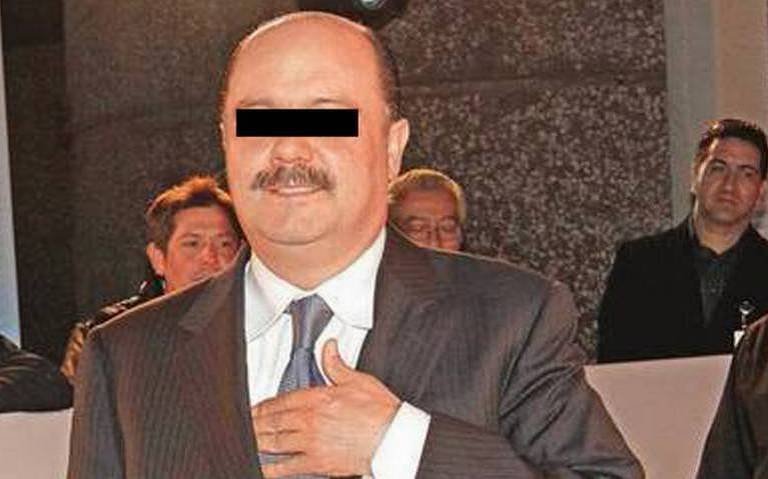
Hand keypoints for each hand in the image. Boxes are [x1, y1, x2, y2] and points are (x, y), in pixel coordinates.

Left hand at [252, 339, 400, 477]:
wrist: (393, 438)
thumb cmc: (380, 411)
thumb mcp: (358, 381)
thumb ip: (337, 365)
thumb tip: (329, 347)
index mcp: (317, 398)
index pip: (279, 401)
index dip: (262, 406)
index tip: (254, 409)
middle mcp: (309, 420)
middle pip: (272, 422)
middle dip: (255, 424)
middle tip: (245, 425)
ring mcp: (311, 443)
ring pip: (274, 443)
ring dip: (258, 442)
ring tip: (249, 441)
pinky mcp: (317, 463)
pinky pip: (287, 467)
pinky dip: (272, 468)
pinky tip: (263, 468)